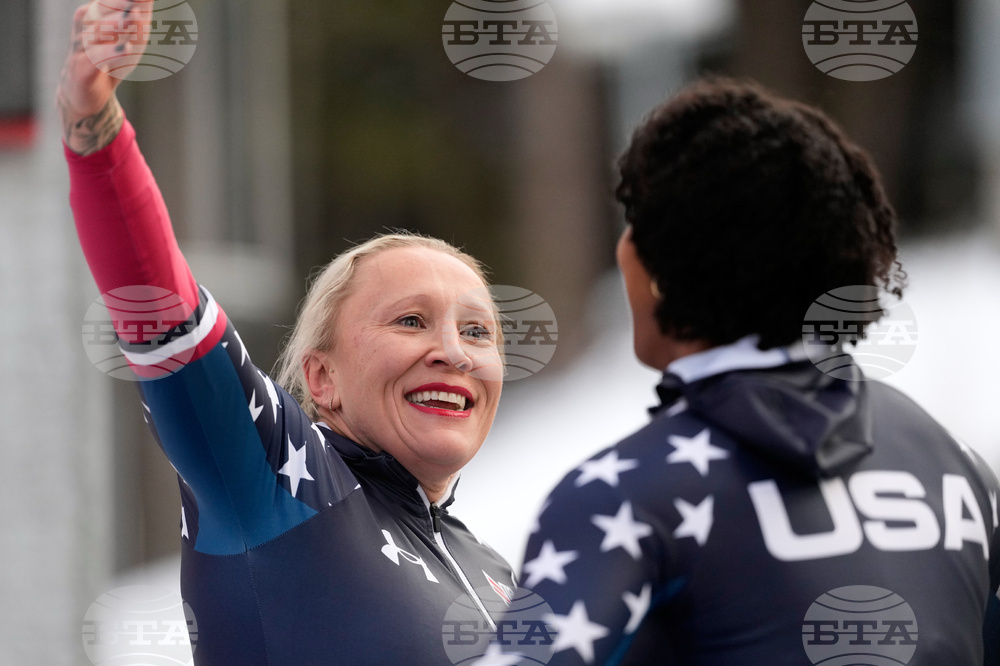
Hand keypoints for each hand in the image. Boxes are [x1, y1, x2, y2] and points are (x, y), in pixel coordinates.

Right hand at [56, 1, 151, 154]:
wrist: (89, 95)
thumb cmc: (112, 59)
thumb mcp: (133, 37)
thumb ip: (141, 14)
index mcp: (96, 12)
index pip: (111, 0)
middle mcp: (86, 25)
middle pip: (101, 9)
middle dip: (120, 4)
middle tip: (137, 1)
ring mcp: (82, 46)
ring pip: (98, 31)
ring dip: (117, 24)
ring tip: (134, 16)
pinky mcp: (82, 67)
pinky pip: (96, 58)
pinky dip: (111, 52)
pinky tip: (126, 49)